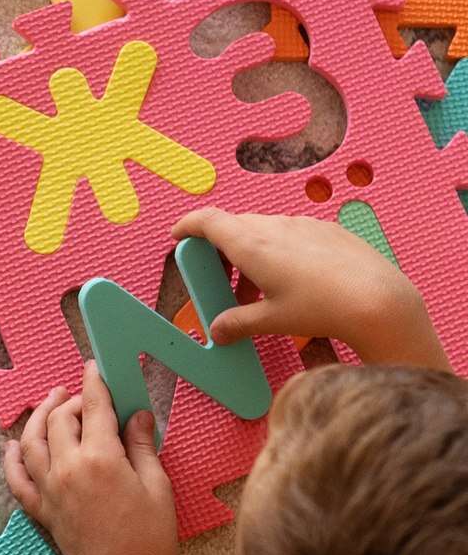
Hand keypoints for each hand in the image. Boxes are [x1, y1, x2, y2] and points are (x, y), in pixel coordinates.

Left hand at [4, 361, 176, 554]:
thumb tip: (138, 415)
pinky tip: (14, 445)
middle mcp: (67, 469)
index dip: (94, 383)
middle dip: (70, 401)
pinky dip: (13, 459)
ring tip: (49, 404)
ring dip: (39, 418)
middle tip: (84, 395)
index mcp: (99, 458)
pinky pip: (18, 480)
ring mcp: (50, 492)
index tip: (95, 369)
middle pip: (59, 420)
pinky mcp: (43, 512)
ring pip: (32, 442)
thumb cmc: (150, 539)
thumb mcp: (158, 486)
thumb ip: (142, 446)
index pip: (93, 407)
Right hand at [171, 208, 448, 367]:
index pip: (209, 222)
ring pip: (264, 230)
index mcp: (252, 245)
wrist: (376, 299)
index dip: (188, 225)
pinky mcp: (326, 230)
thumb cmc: (320, 308)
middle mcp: (275, 227)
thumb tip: (217, 332)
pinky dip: (278, 252)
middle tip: (219, 279)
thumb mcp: (272, 321)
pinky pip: (291, 234)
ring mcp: (303, 225)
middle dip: (221, 251)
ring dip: (251, 254)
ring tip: (256, 291)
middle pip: (235, 227)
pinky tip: (292, 281)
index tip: (178, 236)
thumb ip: (238, 323)